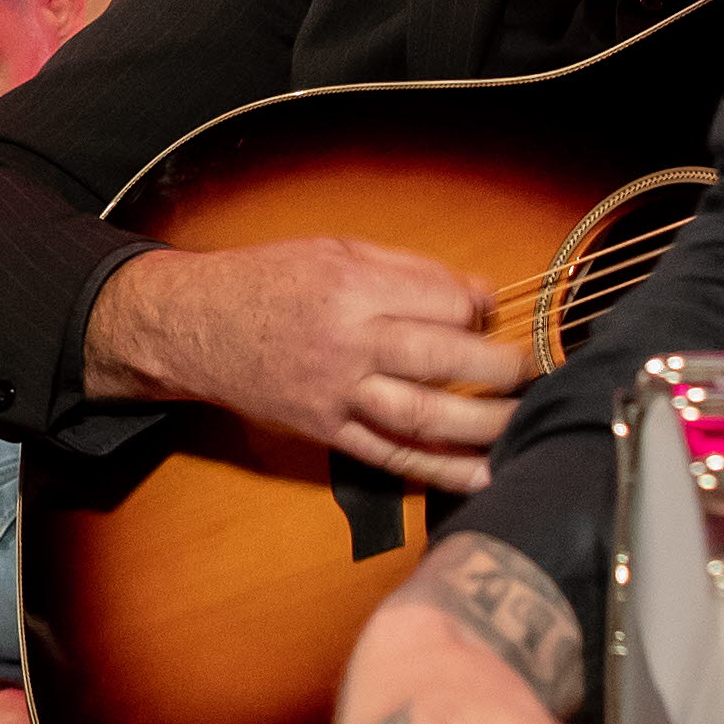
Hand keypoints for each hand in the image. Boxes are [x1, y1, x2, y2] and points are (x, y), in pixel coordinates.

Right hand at [82, 235, 536, 488]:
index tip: (490, 313)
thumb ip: (409, 271)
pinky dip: (440, 470)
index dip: (477, 309)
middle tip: (530, 369)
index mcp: (351, 287)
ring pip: (424, 415)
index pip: (442, 302)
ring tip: (523, 421)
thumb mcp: (334, 251)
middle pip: (443, 359)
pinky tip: (481, 473)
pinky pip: (391, 456)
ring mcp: (335, 393)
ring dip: (484, 423)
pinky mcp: (326, 431)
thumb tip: (478, 296)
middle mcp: (346, 342)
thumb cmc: (266, 282)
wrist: (193, 327)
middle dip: (500, 366)